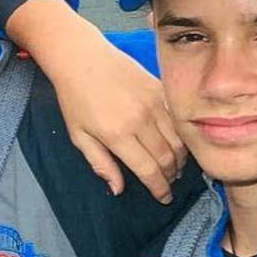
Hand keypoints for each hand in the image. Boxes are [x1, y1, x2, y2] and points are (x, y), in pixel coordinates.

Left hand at [5, 0, 185, 202]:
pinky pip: (179, 118)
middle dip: (172, 176)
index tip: (164, 198)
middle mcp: (140, 120)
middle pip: (168, 158)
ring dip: (181, 157)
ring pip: (179, 139)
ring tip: (175, 166)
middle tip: (170, 183)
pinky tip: (177, 141)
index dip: (160, 189)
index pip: (149, 170)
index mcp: (117, 135)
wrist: (81, 58)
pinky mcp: (160, 88)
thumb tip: (118, 190)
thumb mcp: (78, 136)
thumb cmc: (75, 99)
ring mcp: (153, 102)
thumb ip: (100, 164)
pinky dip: (182, 133)